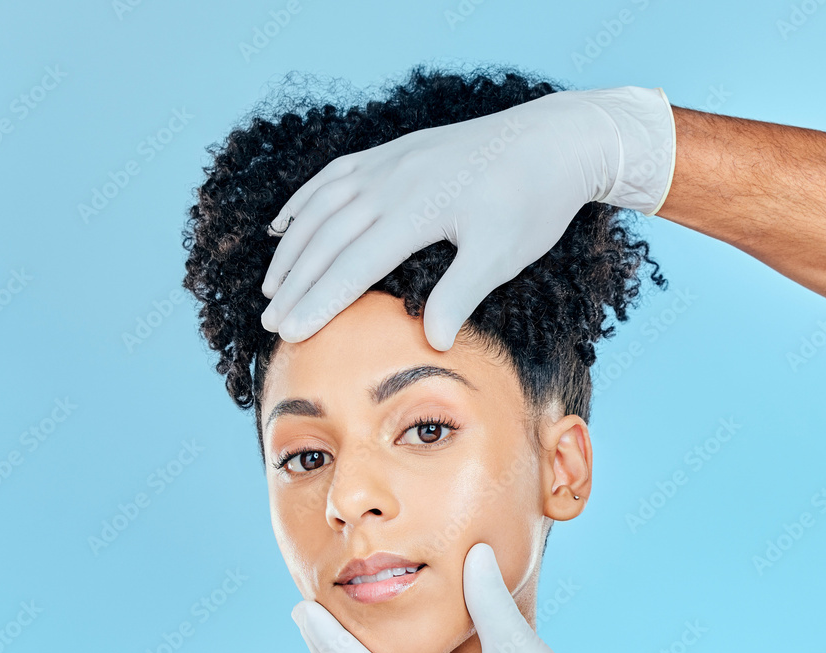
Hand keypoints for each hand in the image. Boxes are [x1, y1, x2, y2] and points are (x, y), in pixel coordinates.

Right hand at [261, 86, 674, 349]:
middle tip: (270, 322)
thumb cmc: (533, 201)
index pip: (352, 265)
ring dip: (292, 247)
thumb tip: (433, 340)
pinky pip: (334, 175)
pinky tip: (285, 223)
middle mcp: (391, 181)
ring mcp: (389, 162)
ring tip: (271, 285)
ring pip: (322, 206)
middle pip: (327, 239)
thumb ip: (462, 293)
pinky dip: (304, 201)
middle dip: (295, 283)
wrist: (555, 139)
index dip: (318, 302)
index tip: (291, 334)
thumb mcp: (504, 252)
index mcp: (416, 210)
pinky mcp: (395, 152)